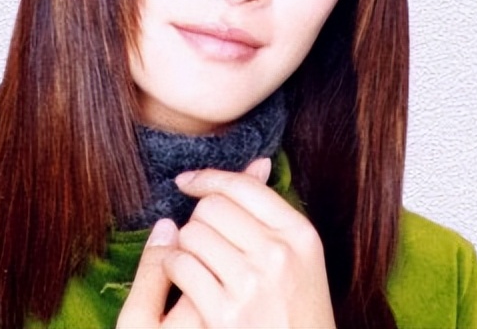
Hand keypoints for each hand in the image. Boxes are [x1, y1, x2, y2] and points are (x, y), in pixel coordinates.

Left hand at [118, 159, 335, 328]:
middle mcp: (278, 254)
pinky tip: (189, 283)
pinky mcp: (224, 312)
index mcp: (300, 236)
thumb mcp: (301, 262)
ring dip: (186, 247)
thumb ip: (274, 217)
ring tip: (201, 265)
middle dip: (198, 220)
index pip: (242, 186)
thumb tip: (257, 163)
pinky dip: (175, 271)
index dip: (207, 178)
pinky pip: (179, 266)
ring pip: (191, 234)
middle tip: (204, 242)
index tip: (187, 182)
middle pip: (210, 207)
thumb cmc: (297, 314)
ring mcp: (251, 284)